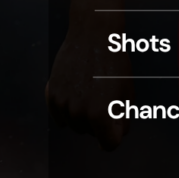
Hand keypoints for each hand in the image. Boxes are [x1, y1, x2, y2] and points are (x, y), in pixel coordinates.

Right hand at [46, 20, 133, 150]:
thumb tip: (117, 132)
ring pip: (75, 124)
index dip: (114, 135)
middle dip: (99, 119)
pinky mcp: (51, 95)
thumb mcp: (127, 88)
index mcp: (101, 114)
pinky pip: (59, 116)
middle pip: (91, 132)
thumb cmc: (114, 59)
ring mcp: (63, 105)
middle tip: (104, 93)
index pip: (109, 144)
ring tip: (91, 87)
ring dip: (83, 113)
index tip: (115, 125)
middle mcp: (80, 114)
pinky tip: (77, 88)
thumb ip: (123, 115)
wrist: (93, 33)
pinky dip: (67, 107)